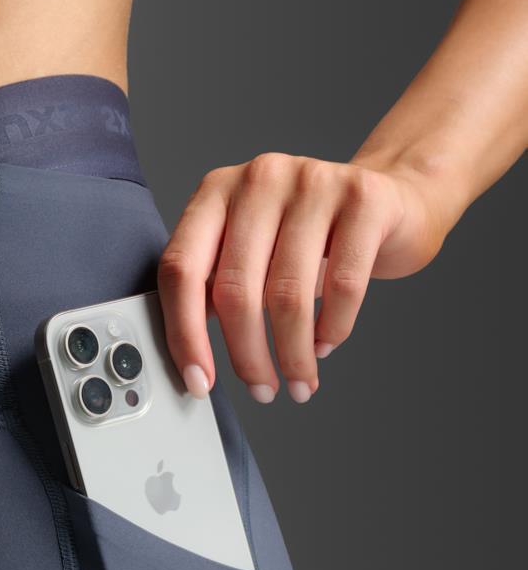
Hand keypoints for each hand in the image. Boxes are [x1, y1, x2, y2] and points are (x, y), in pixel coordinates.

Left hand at [157, 152, 448, 402]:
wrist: (389, 201)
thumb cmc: (306, 240)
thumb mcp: (250, 255)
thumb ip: (215, 291)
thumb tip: (193, 364)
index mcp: (215, 193)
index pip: (181, 270)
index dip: (185, 335)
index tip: (200, 384)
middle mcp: (259, 178)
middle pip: (236, 290)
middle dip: (247, 356)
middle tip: (261, 390)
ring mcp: (313, 181)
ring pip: (287, 295)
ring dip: (292, 355)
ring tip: (299, 382)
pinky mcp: (364, 197)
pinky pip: (342, 285)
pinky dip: (332, 330)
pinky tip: (326, 346)